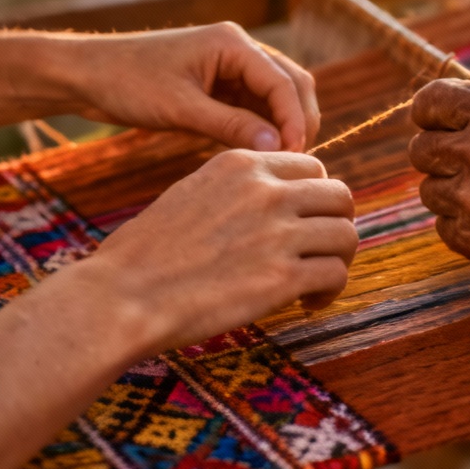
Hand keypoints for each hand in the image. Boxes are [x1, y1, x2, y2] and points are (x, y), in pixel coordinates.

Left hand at [66, 23, 319, 151]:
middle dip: (298, 123)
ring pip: (275, 98)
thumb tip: (276, 147)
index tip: (296, 158)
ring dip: (282, 128)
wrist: (87, 75)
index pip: (285, 83)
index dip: (295, 121)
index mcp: (233, 43)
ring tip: (279, 165)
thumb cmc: (127, 82)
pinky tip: (257, 155)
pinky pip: (253, 108)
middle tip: (295, 164)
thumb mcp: (180, 108)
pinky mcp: (218, 86)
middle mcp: (238, 50)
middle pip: (291, 86)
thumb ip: (230, 125)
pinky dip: (261, 130)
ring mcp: (229, 67)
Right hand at [77, 150, 356, 351]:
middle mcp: (265, 191)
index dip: (315, 198)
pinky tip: (307, 303)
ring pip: (345, 235)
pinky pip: (334, 275)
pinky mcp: (282, 278)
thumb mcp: (191, 193)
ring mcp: (277, 233)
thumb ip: (236, 191)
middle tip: (318, 253)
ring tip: (315, 285)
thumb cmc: (145, 255)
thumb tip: (269, 206)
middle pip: (339, 196)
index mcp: (241, 165)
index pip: (312, 166)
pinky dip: (329, 291)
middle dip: (334, 225)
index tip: (303, 223)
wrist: (123, 295)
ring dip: (337, 261)